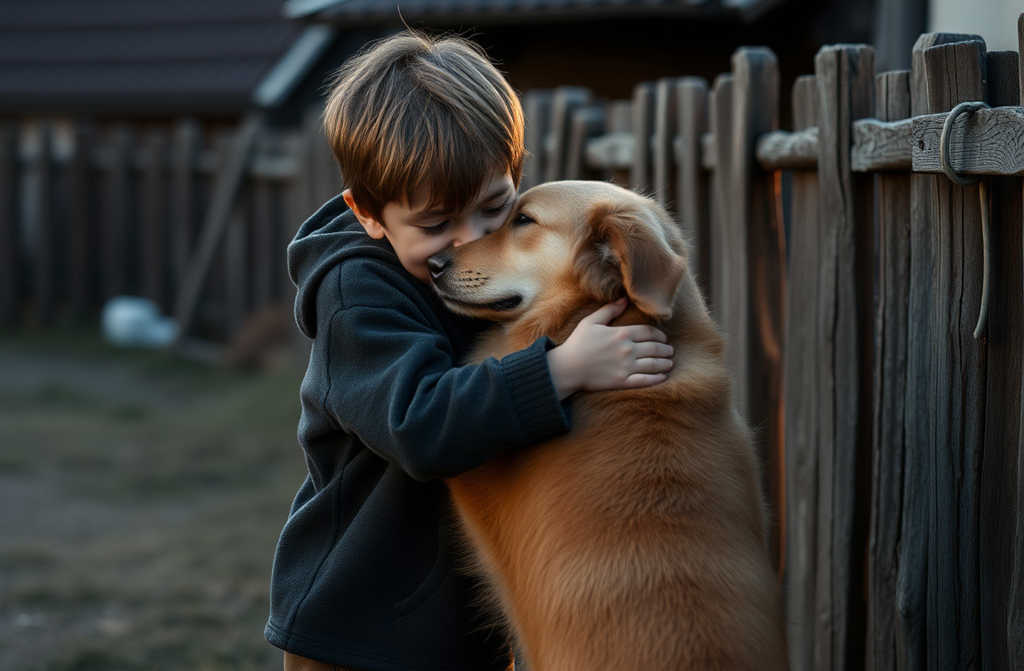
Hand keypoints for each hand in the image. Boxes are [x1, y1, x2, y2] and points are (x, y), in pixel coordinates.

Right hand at [547, 298, 673, 399]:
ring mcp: (626, 366)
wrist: (567, 368)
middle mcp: (627, 349)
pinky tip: (663, 377)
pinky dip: (657, 379)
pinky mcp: (622, 381)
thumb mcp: (591, 322)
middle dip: (666, 349)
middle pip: (655, 348)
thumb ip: (609, 310)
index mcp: (621, 334)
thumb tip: (624, 300)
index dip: (659, 335)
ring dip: (665, 363)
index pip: (649, 332)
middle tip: (670, 351)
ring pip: (654, 364)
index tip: (664, 338)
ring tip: (670, 363)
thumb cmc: (577, 343)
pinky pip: (645, 380)